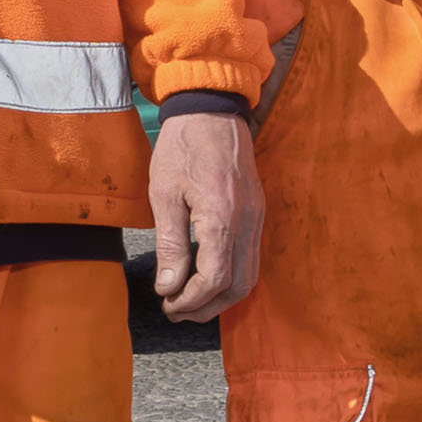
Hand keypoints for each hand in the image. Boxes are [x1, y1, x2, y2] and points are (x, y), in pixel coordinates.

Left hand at [150, 111, 262, 322]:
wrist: (211, 111)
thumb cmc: (182, 148)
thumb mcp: (165, 195)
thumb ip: (170, 245)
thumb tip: (169, 287)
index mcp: (222, 216)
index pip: (215, 279)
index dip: (190, 300)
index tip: (167, 303)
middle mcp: (247, 221)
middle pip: (239, 285)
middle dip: (207, 306)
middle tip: (176, 310)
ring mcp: (257, 217)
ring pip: (249, 275)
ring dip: (220, 296)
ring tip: (188, 299)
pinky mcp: (257, 213)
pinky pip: (251, 258)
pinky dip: (231, 277)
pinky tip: (205, 275)